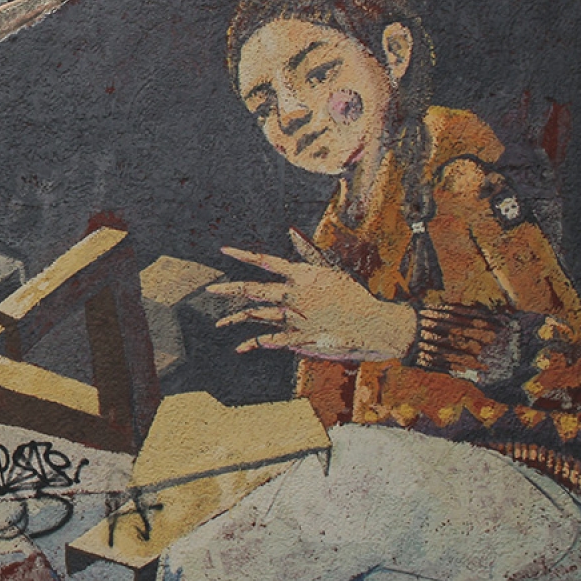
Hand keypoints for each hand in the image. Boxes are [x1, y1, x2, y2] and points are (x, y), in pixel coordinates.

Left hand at [208, 238, 416, 362]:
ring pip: (258, 315)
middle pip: (254, 289)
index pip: (266, 261)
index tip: (225, 251)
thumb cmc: (351, 295)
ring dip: (236, 319)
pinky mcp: (298, 336)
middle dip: (229, 289)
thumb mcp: (329, 271)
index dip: (244, 255)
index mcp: (301, 275)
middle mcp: (294, 294)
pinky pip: (270, 340)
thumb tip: (291, 234)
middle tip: (210, 290)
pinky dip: (254, 343)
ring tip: (220, 322)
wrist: (371, 323)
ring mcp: (294, 316)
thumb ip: (307, 255)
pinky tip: (242, 346)